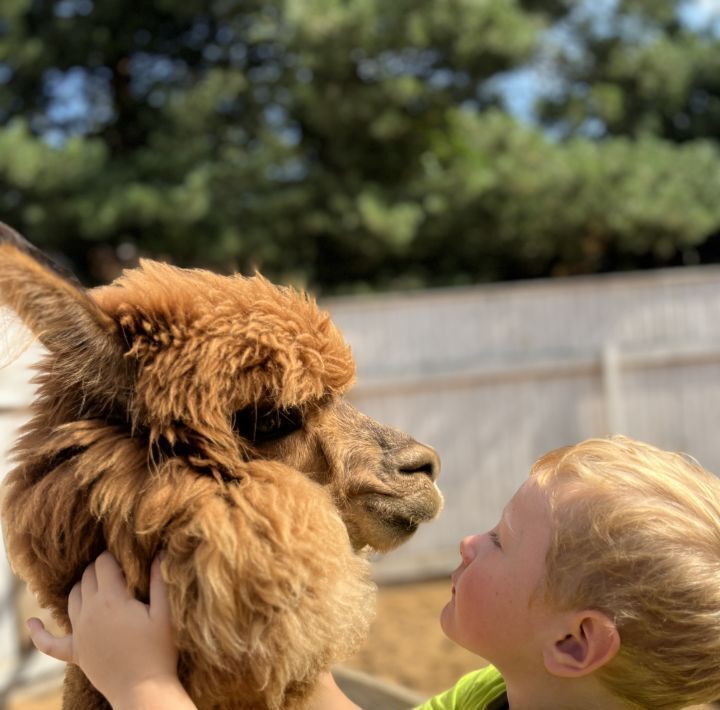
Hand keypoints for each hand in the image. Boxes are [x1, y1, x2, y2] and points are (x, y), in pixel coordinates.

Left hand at [27, 551, 191, 708]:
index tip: (127, 553)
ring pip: (71, 598)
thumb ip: (159, 580)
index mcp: (111, 599)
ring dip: (82, 586)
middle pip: (86, 577)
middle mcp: (89, 613)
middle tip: (118, 568)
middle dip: (100, 567)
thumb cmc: (159, 650)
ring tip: (98, 584)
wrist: (144, 691)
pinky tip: (32, 622)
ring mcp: (79, 633)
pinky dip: (38, 632)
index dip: (113, 555)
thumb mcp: (165, 612)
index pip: (103, 563)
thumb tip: (159, 552)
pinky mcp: (75, 653)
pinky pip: (49, 643)